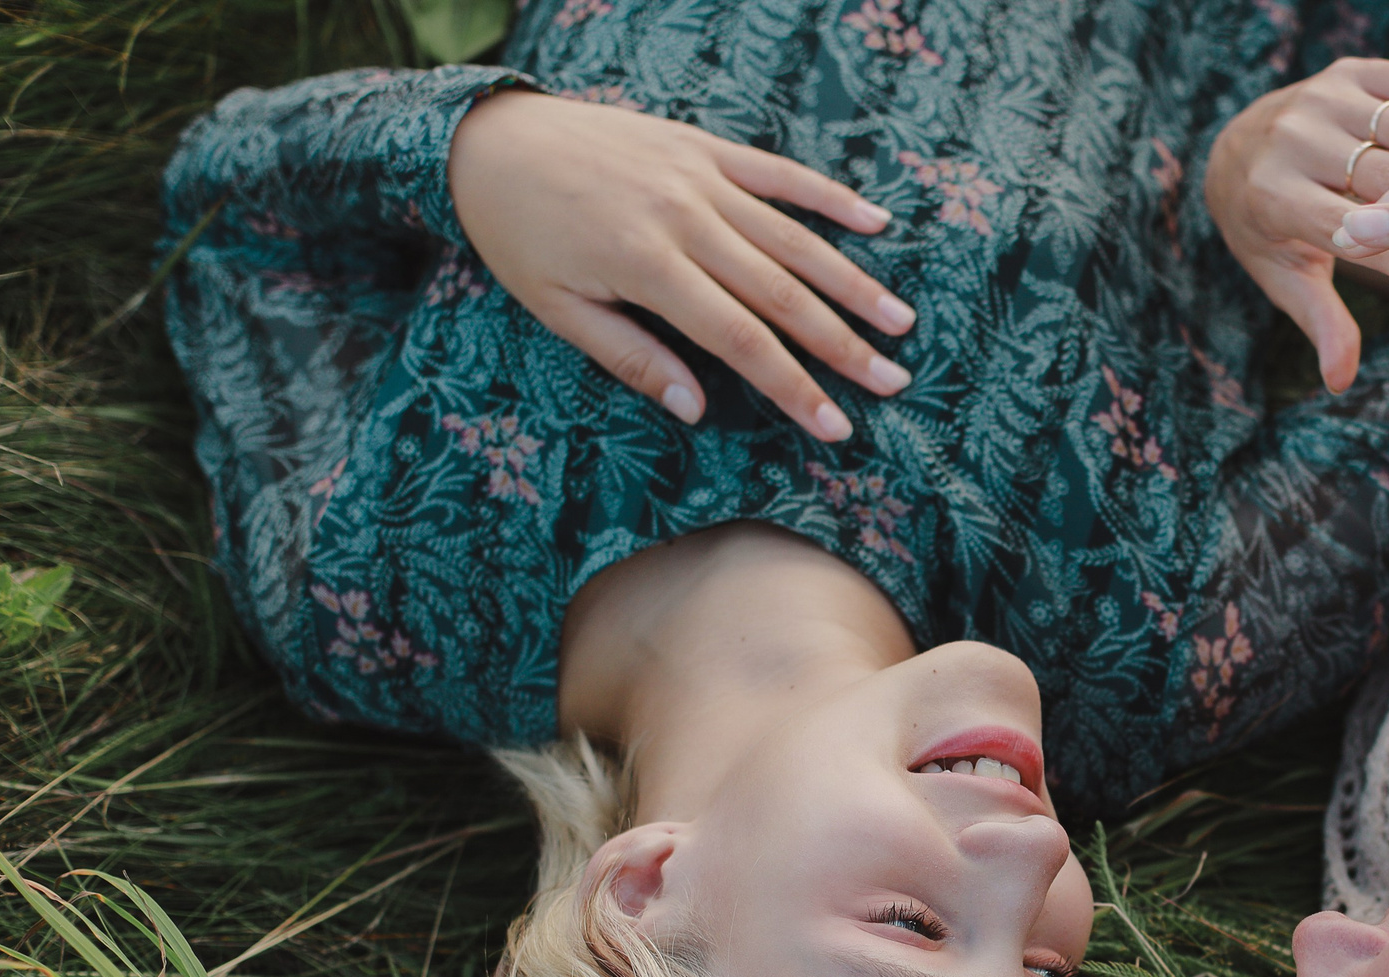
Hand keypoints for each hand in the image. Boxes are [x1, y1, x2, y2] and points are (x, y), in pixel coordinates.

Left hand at [448, 90, 916, 441]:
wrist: (488, 138)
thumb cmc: (517, 233)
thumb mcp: (558, 309)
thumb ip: (632, 359)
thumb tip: (697, 412)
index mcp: (647, 265)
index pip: (741, 341)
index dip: (794, 388)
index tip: (835, 427)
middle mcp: (684, 217)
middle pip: (783, 293)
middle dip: (843, 345)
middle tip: (893, 383)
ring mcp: (699, 176)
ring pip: (794, 237)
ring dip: (852, 282)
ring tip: (900, 321)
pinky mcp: (702, 146)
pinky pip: (778, 173)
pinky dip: (829, 196)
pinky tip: (875, 222)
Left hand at [1204, 57, 1388, 391]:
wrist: (1235, 150)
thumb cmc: (1270, 231)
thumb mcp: (1286, 278)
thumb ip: (1320, 322)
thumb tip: (1339, 382)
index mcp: (1274, 196)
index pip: (1339, 223)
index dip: (1387, 245)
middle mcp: (1295, 139)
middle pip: (1386, 177)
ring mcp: (1324, 97)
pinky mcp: (1350, 69)